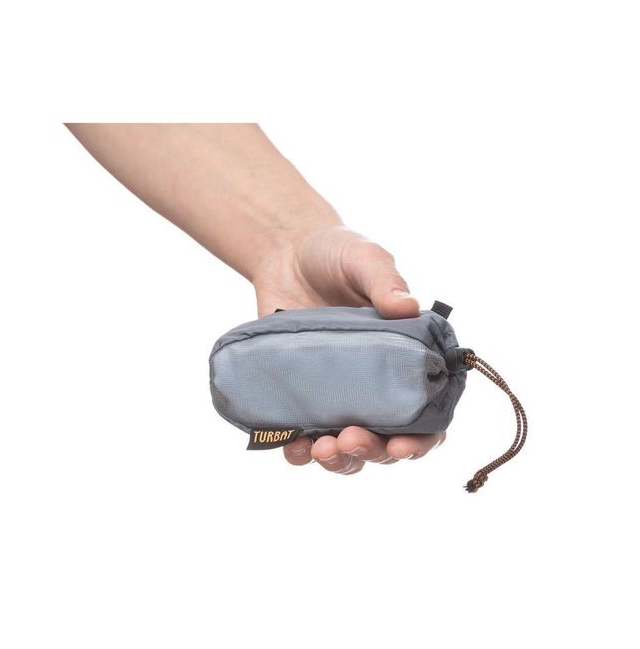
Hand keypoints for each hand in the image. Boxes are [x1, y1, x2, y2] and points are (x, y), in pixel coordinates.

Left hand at [253, 224, 445, 474]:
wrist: (285, 253)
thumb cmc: (336, 253)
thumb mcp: (364, 258)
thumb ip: (384, 280)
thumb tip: (408, 305)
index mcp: (405, 357)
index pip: (427, 412)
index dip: (422, 438)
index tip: (403, 445)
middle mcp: (376, 384)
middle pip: (387, 440)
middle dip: (373, 452)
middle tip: (349, 439)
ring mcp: (338, 393)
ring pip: (347, 448)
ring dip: (338, 460)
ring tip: (318, 448)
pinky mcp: (301, 393)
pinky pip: (302, 435)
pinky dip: (298, 450)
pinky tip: (291, 447)